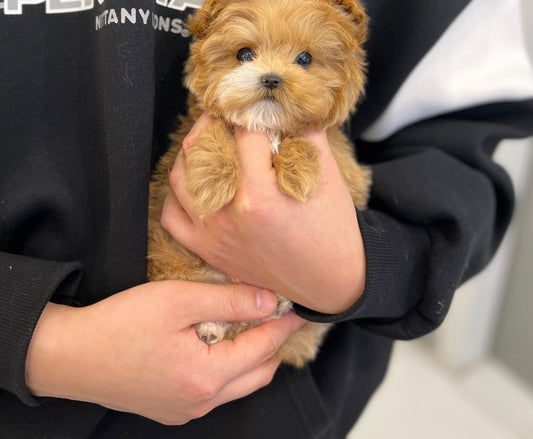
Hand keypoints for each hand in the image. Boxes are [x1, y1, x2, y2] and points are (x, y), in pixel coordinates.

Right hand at [25, 281, 305, 424]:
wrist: (70, 355)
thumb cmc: (121, 324)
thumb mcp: (178, 301)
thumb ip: (229, 300)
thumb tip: (269, 301)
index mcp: (207, 377)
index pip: (263, 348)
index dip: (283, 323)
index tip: (299, 306)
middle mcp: (200, 401)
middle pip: (257, 374)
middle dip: (273, 343)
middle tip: (279, 314)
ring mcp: (183, 409)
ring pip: (237, 385)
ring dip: (251, 357)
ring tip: (252, 324)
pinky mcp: (168, 408)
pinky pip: (213, 390)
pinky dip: (227, 367)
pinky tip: (218, 341)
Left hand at [161, 114, 365, 314]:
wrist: (331, 280)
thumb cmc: (332, 227)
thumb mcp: (326, 175)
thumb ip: (305, 133)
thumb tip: (285, 105)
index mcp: (261, 195)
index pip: (244, 134)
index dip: (250, 112)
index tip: (253, 104)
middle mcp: (230, 215)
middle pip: (202, 150)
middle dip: (212, 123)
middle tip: (226, 115)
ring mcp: (214, 235)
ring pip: (181, 178)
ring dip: (192, 153)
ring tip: (210, 143)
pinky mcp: (208, 250)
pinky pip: (172, 216)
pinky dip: (178, 195)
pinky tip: (194, 182)